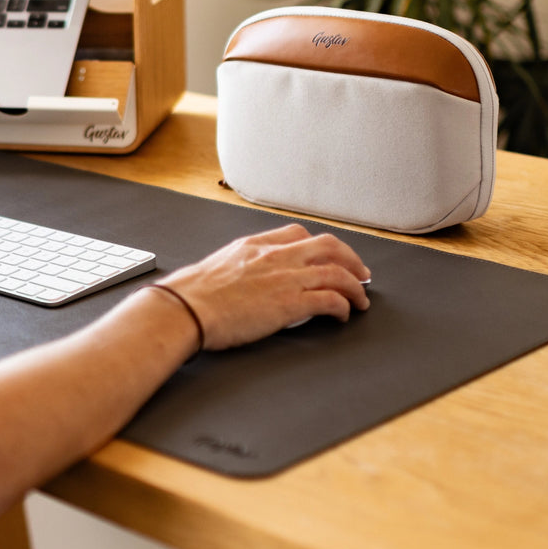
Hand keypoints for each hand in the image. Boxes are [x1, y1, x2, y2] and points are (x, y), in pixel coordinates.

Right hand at [158, 224, 370, 350]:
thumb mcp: (221, 264)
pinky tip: (343, 315)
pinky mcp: (289, 303)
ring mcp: (284, 278)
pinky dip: (343, 306)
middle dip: (350, 259)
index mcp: (256, 245)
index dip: (321, 245)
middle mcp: (275, 256)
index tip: (330, 255)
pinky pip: (329, 299)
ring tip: (360, 299)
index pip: (298, 233)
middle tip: (360, 274)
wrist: (187, 308)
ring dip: (355, 286)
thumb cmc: (195, 293)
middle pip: (328, 246)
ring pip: (336, 272)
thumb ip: (243, 264)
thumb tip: (251, 277)